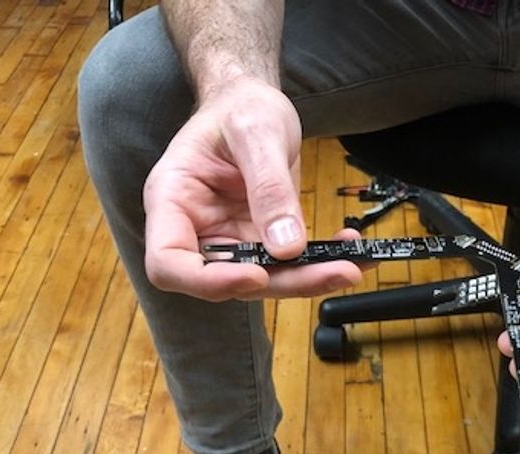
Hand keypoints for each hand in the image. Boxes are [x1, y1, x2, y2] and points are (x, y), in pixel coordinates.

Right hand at [141, 77, 361, 300]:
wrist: (252, 104)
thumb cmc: (239, 108)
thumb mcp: (256, 132)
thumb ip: (269, 188)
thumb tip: (286, 246)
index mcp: (172, 201)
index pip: (169, 264)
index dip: (208, 281)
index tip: (256, 274)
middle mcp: (195, 230)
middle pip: (225, 282)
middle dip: (281, 283)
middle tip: (334, 272)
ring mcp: (228, 240)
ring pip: (262, 281)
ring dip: (308, 279)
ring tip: (350, 266)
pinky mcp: (258, 243)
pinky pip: (286, 266)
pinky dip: (319, 263)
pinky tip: (349, 251)